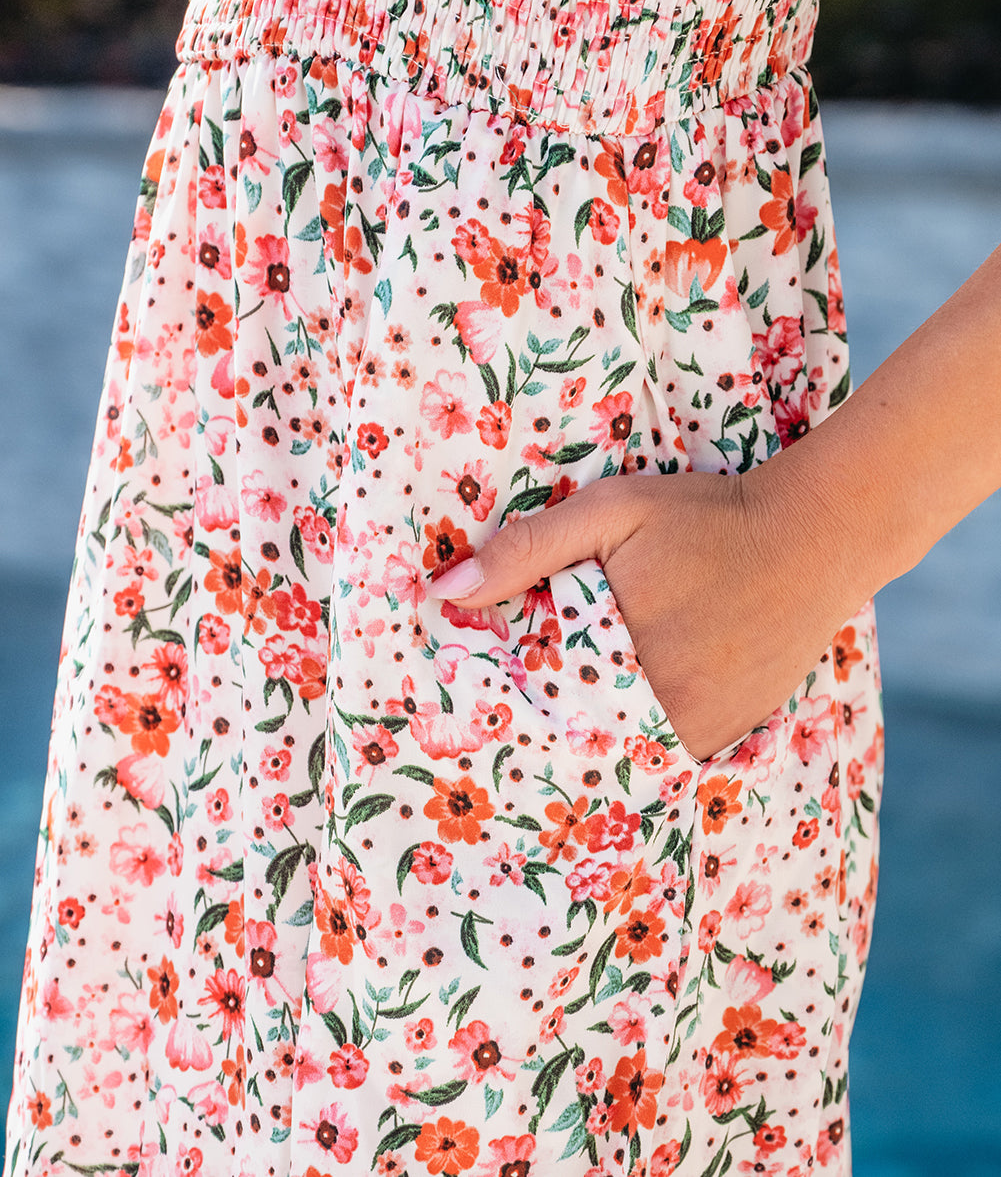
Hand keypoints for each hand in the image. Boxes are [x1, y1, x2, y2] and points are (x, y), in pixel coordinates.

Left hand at [426, 464, 856, 761]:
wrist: (816, 536)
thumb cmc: (706, 518)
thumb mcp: (612, 513)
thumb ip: (528, 550)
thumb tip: (444, 594)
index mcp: (619, 665)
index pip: (531, 708)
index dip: (496, 703)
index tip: (464, 699)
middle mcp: (662, 715)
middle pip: (572, 741)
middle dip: (536, 726)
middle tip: (500, 716)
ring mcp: (701, 733)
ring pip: (618, 756)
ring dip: (586, 737)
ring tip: (556, 713)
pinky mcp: (731, 735)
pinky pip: (663, 756)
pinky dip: (635, 741)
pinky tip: (615, 713)